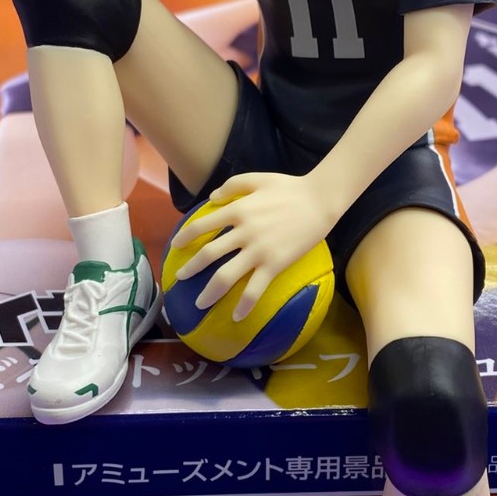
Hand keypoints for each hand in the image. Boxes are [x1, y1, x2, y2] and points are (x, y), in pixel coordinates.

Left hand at [172, 172, 336, 321]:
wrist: (320, 200)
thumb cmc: (290, 188)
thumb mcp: (258, 178)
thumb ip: (232, 186)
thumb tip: (211, 200)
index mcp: (236, 210)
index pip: (202, 225)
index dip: (186, 237)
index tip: (177, 246)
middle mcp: (242, 232)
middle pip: (208, 255)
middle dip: (190, 269)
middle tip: (180, 278)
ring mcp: (258, 250)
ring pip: (226, 276)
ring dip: (210, 292)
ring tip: (200, 304)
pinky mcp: (275, 264)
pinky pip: (255, 289)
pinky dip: (244, 304)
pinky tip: (237, 317)